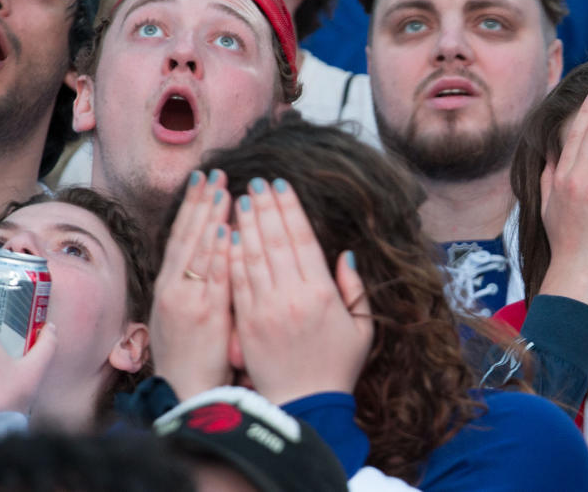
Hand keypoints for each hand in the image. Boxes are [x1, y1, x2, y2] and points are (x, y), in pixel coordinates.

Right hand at [148, 170, 233, 400]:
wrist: (187, 393)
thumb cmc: (192, 357)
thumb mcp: (184, 316)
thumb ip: (197, 284)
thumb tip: (215, 251)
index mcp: (169, 286)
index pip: (181, 237)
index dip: (192, 207)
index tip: (204, 180)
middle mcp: (174, 287)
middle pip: (188, 235)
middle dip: (201, 202)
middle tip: (213, 172)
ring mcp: (187, 299)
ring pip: (198, 249)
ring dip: (210, 216)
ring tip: (222, 188)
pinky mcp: (203, 314)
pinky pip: (212, 276)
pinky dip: (216, 251)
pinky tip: (223, 228)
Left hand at [230, 179, 371, 405]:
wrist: (306, 405)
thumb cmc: (336, 367)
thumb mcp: (360, 328)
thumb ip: (354, 289)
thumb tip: (344, 254)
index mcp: (323, 294)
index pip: (303, 240)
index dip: (290, 209)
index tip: (281, 185)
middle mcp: (293, 297)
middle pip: (276, 241)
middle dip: (265, 207)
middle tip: (256, 181)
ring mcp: (267, 309)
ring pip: (253, 256)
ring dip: (246, 223)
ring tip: (239, 198)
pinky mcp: (247, 323)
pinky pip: (237, 282)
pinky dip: (232, 255)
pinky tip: (227, 233)